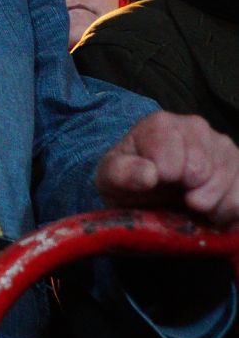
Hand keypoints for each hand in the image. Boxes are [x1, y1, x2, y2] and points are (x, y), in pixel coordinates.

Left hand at [97, 112, 238, 228]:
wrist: (147, 191)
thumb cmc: (127, 180)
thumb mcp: (111, 178)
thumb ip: (123, 173)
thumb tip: (149, 175)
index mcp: (161, 124)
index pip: (172, 154)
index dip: (166, 176)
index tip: (158, 184)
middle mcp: (196, 127)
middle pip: (204, 168)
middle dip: (192, 194)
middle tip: (181, 201)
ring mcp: (222, 145)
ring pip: (231, 179)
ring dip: (214, 205)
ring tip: (195, 208)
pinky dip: (232, 210)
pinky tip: (215, 213)